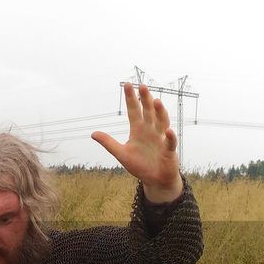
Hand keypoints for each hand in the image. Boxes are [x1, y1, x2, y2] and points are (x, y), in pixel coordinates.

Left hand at [91, 83, 181, 200]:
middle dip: (145, 99)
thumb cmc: (140, 165)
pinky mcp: (169, 151)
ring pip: (161, 122)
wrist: (155, 179)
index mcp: (138, 130)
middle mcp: (150, 130)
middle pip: (148, 111)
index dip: (130, 98)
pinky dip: (170, 137)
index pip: (134, 110)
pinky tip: (168, 131)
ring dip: (160, 112)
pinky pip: (170, 142)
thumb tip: (93, 134)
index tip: (127, 84)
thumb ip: (109, 143)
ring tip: (156, 101)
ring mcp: (161, 139)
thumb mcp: (121, 154)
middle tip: (142, 86)